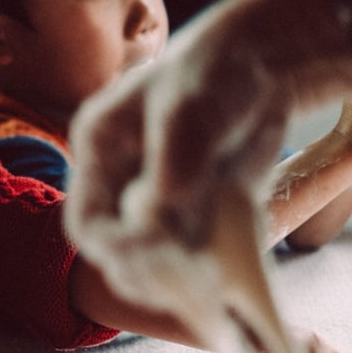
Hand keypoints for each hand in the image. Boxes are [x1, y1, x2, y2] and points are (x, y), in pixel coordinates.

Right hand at [64, 0, 351, 312]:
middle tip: (195, 288)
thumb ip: (175, 161)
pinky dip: (212, 275)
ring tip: (217, 291)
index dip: (116, 249)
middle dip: (151, 275)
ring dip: (181, 284)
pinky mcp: (195, 213)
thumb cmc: (216, 70)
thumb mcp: (192, 107)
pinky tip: (235, 280)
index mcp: (99, 151)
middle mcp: (119, 183)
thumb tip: (163, 216)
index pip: (87, 224)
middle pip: (117, 253)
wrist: (264, 61)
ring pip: (154, 264)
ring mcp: (156, 201)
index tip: (161, 257)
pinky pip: (194, 259)